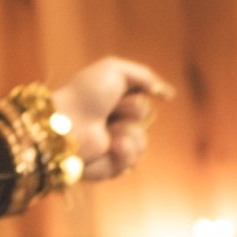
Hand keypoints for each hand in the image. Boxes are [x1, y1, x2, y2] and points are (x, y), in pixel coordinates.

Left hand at [52, 57, 174, 182]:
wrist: (67, 123)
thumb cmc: (86, 94)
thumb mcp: (114, 70)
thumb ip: (145, 76)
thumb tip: (168, 95)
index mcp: (110, 101)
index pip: (142, 102)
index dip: (134, 99)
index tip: (115, 93)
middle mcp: (110, 122)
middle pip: (146, 120)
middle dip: (132, 112)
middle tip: (109, 111)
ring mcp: (108, 145)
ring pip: (142, 143)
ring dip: (128, 134)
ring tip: (108, 134)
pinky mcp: (105, 166)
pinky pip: (131, 163)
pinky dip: (123, 154)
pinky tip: (110, 147)